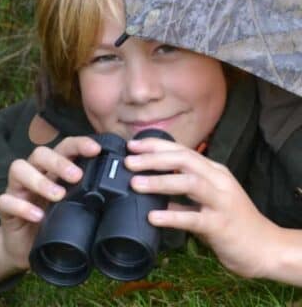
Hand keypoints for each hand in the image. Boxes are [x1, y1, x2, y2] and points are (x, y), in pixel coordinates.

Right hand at [0, 136, 100, 272]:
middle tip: (76, 176)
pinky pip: (5, 200)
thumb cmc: (55, 221)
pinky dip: (22, 206)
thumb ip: (89, 194)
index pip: (64, 147)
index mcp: (54, 169)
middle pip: (40, 153)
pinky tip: (38, 216)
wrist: (27, 247)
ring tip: (58, 195)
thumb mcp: (75, 206)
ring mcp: (18, 189)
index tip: (96, 149)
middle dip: (59, 161)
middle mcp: (35, 173)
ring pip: (18, 168)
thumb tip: (120, 190)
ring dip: (39, 180)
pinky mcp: (6, 208)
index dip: (78, 144)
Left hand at [125, 137, 279, 278]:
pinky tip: (153, 217)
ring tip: (135, 183)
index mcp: (213, 171)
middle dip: (154, 158)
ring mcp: (221, 202)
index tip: (132, 145)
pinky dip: (172, 215)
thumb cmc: (231, 221)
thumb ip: (182, 194)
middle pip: (184, 160)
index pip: (182, 150)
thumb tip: (152, 190)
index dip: (156, 146)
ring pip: (190, 183)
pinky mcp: (221, 225)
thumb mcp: (207, 200)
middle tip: (129, 162)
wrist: (264, 247)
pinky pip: (194, 218)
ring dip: (160, 181)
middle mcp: (218, 180)